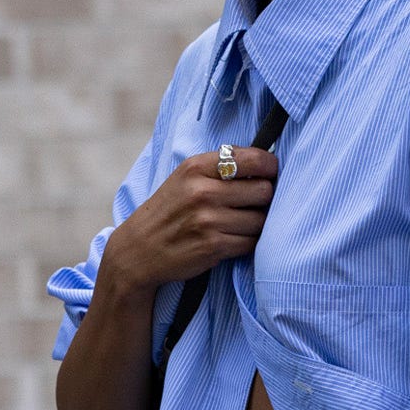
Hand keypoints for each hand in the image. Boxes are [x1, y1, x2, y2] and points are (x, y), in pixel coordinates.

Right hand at [99, 147, 277, 296]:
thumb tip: (265, 162)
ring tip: (241, 223)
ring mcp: (208, 220)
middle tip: (254, 203)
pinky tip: (234, 239)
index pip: (253, 159)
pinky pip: (251, 242)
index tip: (270, 174)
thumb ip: (220, 167)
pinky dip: (248, 242)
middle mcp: (203, 191)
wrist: (139, 250)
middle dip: (264, 198)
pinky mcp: (213, 247)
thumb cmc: (169, 211)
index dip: (270, 167)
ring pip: (261, 220)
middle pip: (263, 190)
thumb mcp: (185, 177)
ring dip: (257, 224)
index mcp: (197, 167)